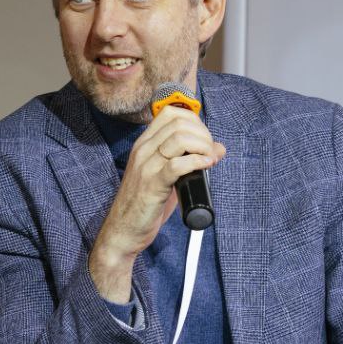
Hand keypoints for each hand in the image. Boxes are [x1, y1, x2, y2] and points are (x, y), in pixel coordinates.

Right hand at [89, 105, 224, 301]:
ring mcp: (146, 166)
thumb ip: (190, 160)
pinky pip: (177, 164)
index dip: (195, 121)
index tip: (204, 139)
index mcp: (145, 144)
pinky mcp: (152, 184)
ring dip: (202, 146)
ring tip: (209, 160)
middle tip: (209, 152)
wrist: (123, 230)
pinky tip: (206, 166)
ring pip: (179, 139)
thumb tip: (219, 148)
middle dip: (202, 134)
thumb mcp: (168, 176)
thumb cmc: (146, 203)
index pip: (171, 113)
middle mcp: (144, 150)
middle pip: (179, 123)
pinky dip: (197, 162)